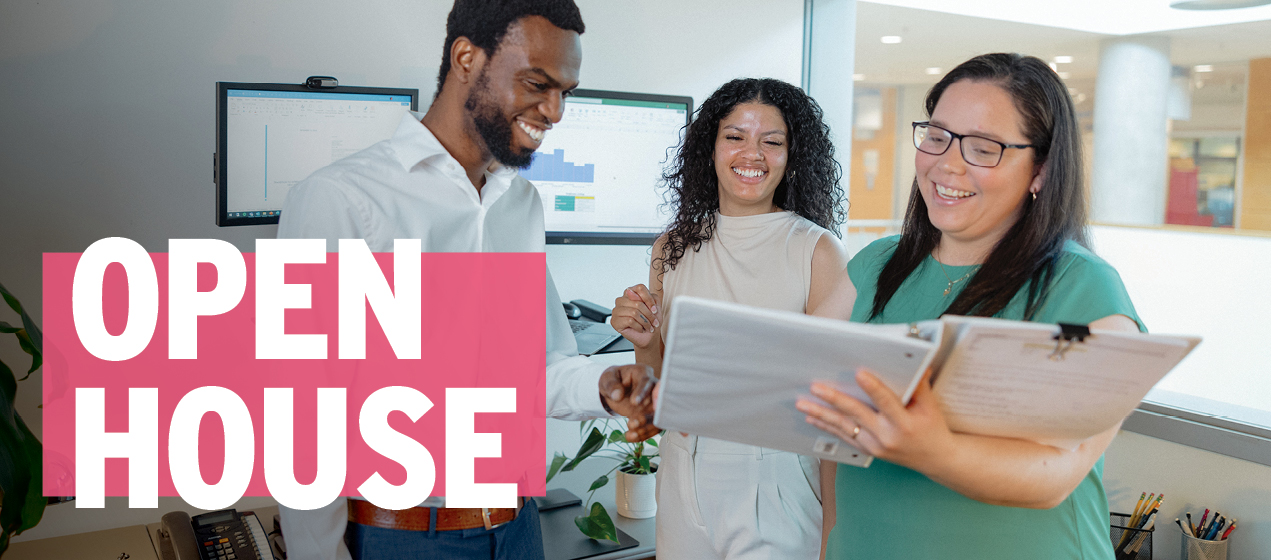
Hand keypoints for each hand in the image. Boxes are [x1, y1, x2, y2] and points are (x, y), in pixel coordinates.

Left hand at [598, 364, 659, 441]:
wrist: (615, 389)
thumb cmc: (612, 380)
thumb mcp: (607, 379)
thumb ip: (611, 385)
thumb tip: (618, 395)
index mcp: (642, 373)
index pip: (647, 382)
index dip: (642, 393)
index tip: (633, 403)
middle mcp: (653, 387)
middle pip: (657, 401)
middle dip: (646, 414)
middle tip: (631, 423)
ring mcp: (655, 401)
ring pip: (657, 416)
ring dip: (646, 428)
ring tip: (630, 434)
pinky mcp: (652, 414)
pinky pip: (654, 425)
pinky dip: (644, 434)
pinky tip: (632, 437)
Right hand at [610, 284, 660, 347]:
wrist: (649, 336)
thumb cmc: (651, 321)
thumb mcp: (656, 306)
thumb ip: (649, 296)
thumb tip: (631, 292)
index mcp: (631, 293)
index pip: (640, 288)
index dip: (649, 299)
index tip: (654, 309)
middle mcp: (622, 300)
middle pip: (638, 302)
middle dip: (649, 314)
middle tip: (654, 322)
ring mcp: (616, 310)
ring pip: (634, 312)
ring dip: (645, 322)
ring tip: (648, 326)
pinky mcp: (614, 321)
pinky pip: (629, 321)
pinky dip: (639, 327)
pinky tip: (640, 329)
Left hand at [795, 368, 953, 470]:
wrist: (935, 460)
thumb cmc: (932, 429)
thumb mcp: (930, 407)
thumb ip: (919, 385)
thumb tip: (916, 362)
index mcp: (904, 424)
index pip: (886, 402)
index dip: (873, 388)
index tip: (859, 373)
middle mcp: (886, 437)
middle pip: (856, 414)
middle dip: (834, 400)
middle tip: (815, 387)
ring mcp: (875, 446)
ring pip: (844, 427)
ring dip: (821, 415)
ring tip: (802, 404)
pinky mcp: (868, 451)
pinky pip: (843, 437)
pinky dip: (827, 427)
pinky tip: (812, 418)